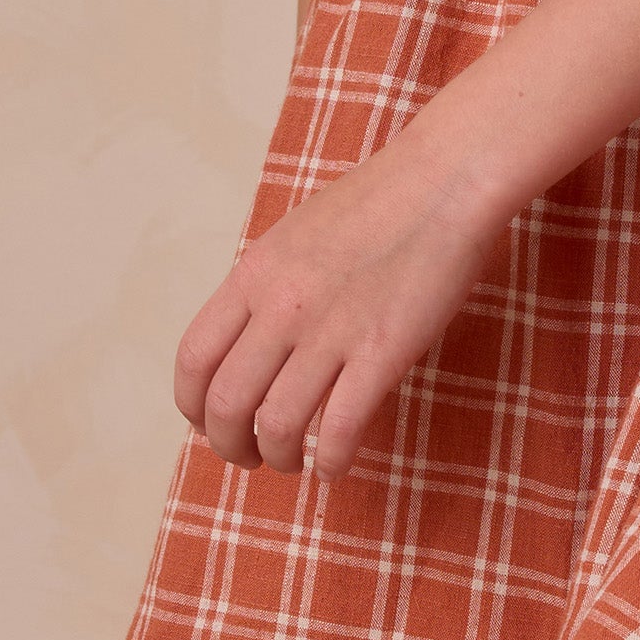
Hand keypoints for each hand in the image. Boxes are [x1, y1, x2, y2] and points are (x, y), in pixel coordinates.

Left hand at [174, 133, 505, 480]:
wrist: (447, 176)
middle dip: (230, 446)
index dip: (193, 407)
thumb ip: (269, 284)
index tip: (210, 423)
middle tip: (251, 456)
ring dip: (279, 458)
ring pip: (276, 426)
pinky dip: (330, 461)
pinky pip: (338, 430)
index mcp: (255, 272)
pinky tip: (337, 462)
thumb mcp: (299, 232)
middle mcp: (282, 304)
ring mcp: (331, 329)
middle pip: (226, 405)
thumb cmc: (382, 199)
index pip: (194, 360)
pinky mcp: (381, 351)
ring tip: (295, 461)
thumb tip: (250, 340)